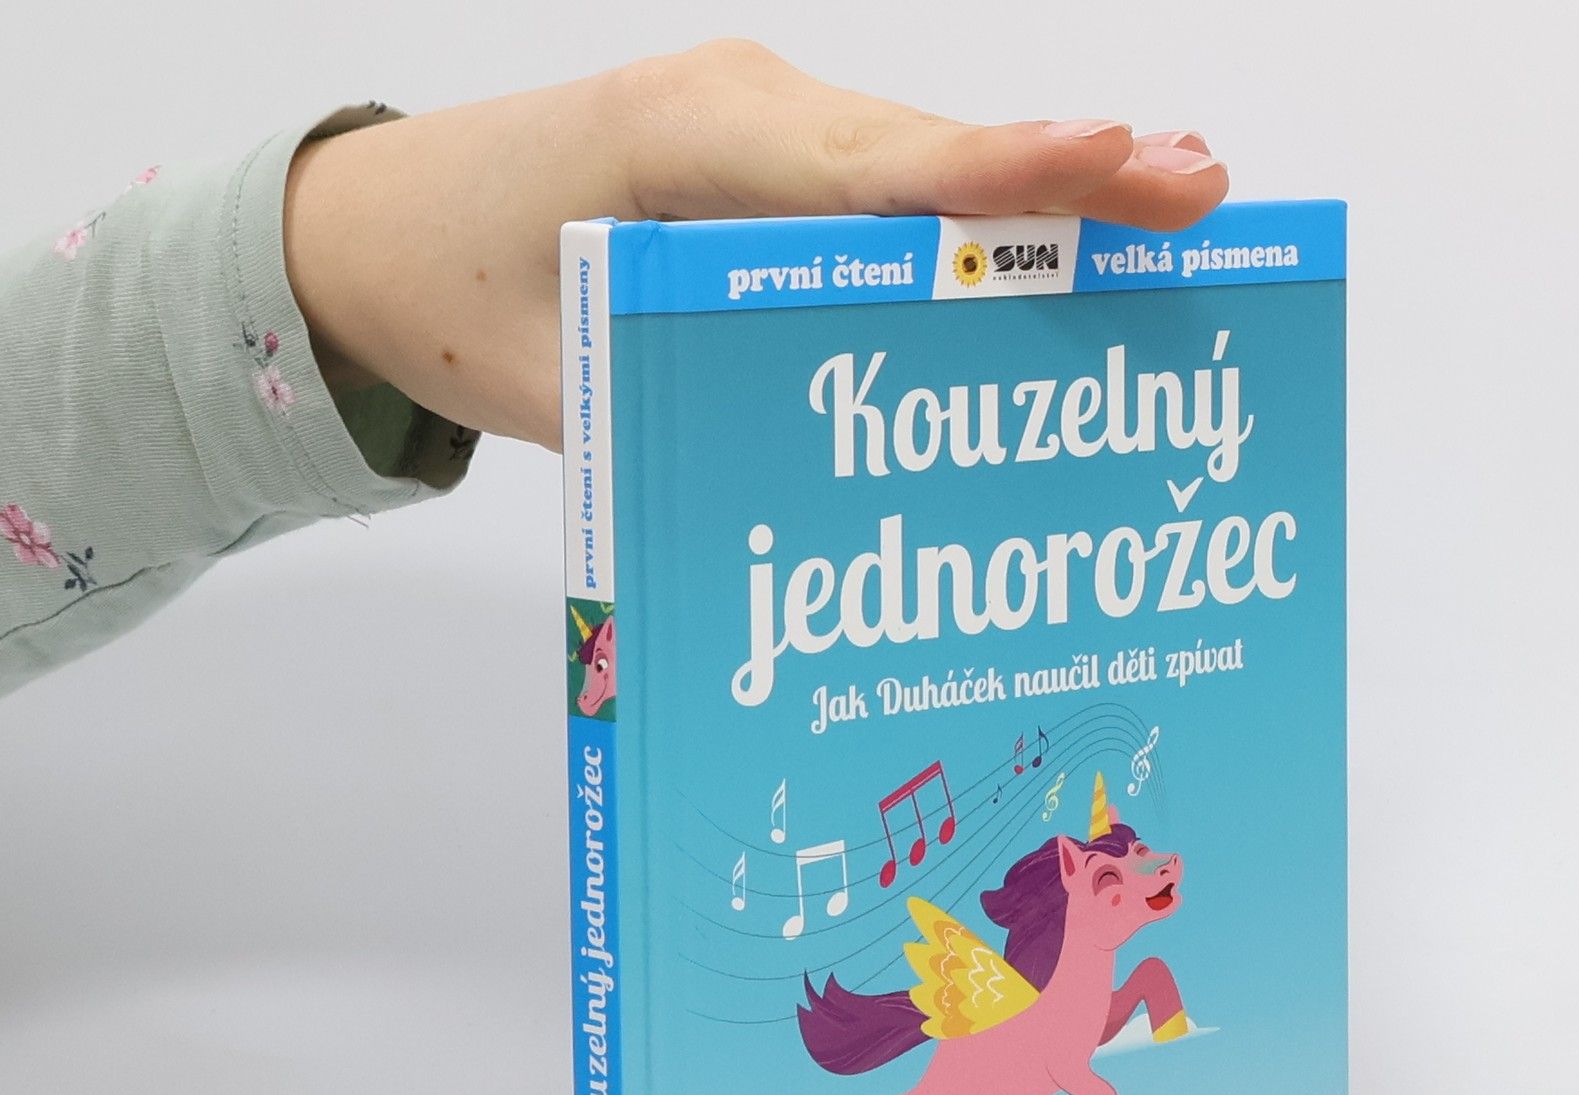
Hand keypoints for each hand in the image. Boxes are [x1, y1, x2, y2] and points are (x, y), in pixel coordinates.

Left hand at [283, 40, 1228, 450]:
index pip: (877, 167)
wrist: (361, 232)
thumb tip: (832, 486)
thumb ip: (690, 403)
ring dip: (1043, 188)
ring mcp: (756, 126)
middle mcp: (741, 108)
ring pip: (923, 162)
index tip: (1118, 165)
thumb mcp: (562, 375)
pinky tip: (1063, 227)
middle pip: (931, 149)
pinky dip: (976, 208)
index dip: (1004, 178)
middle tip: (1202, 191)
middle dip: (1070, 174)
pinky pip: (886, 184)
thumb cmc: (445, 291)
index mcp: (687, 139)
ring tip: (1170, 200)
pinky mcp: (759, 161)